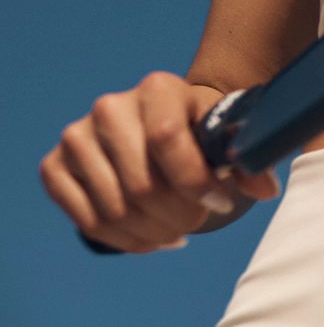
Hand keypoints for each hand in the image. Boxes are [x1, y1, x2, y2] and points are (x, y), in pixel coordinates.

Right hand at [41, 72, 278, 253]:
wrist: (161, 121)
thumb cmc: (199, 127)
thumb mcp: (226, 131)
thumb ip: (248, 157)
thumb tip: (266, 190)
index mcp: (158, 86)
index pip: (168, 139)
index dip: (194, 181)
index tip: (219, 202)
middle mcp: (111, 106)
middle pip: (141, 183)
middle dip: (178, 214)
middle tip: (198, 221)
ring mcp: (77, 135)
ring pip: (115, 209)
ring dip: (153, 232)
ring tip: (179, 231)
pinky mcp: (54, 166)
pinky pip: (88, 221)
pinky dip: (124, 240)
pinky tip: (150, 238)